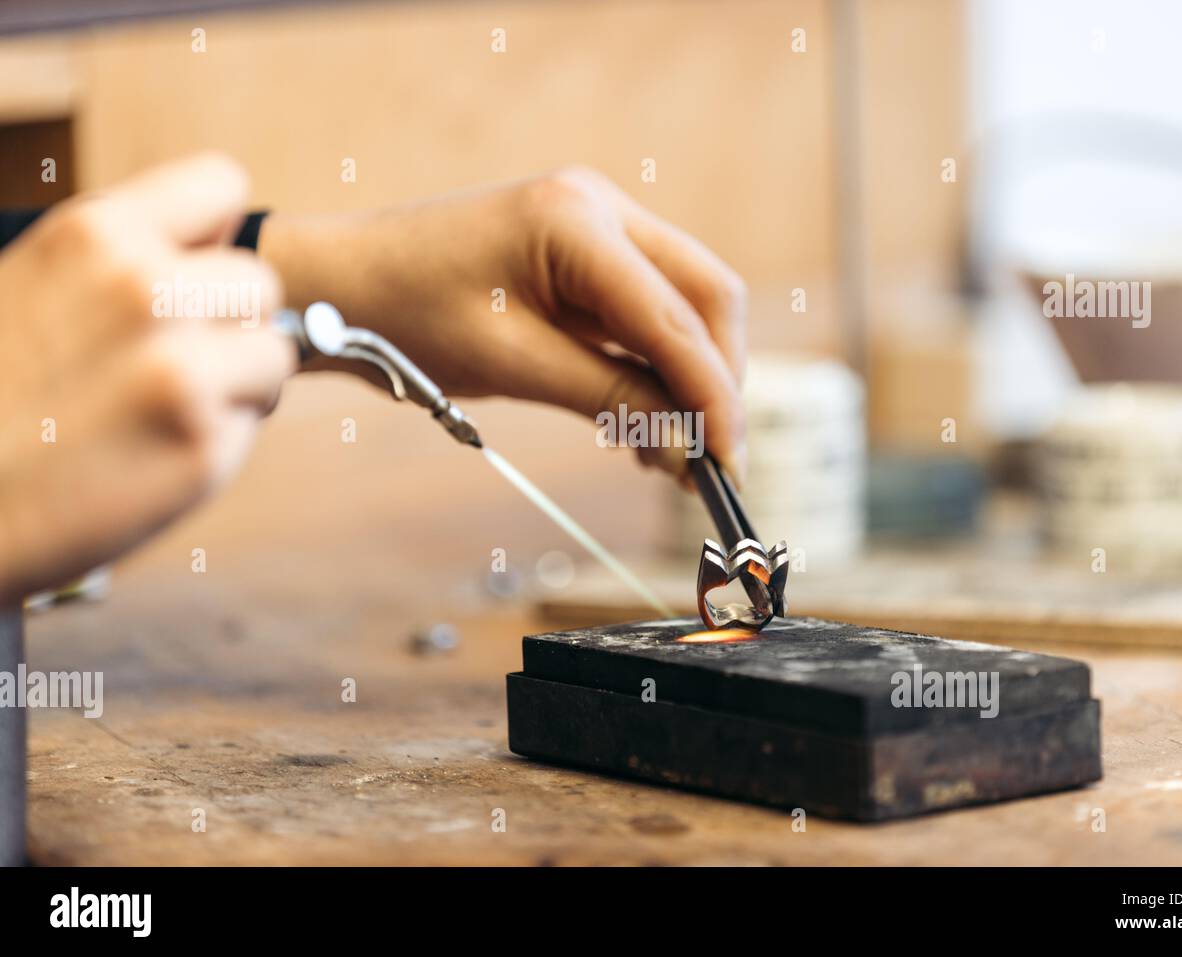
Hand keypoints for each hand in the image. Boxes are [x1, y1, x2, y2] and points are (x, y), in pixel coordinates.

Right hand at [0, 153, 293, 604]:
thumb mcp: (30, 288)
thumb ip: (117, 262)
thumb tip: (218, 245)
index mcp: (91, 236)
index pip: (220, 185)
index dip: (215, 240)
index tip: (191, 281)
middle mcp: (142, 288)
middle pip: (256, 282)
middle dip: (228, 322)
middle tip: (170, 366)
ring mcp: (179, 366)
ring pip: (272, 350)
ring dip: (238, 380)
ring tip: (164, 409)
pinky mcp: (203, 442)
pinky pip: (255, 417)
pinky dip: (223, 437)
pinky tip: (155, 453)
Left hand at [260, 166, 746, 478]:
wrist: (340, 283)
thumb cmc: (405, 315)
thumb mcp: (510, 365)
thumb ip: (608, 399)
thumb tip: (684, 448)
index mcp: (578, 221)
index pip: (677, 319)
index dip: (713, 398)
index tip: (727, 465)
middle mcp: (601, 208)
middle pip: (706, 297)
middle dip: (717, 381)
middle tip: (711, 462)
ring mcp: (597, 225)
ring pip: (686, 304)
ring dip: (690, 377)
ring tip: (672, 453)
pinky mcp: (586, 254)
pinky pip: (647, 311)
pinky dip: (656, 367)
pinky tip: (643, 422)